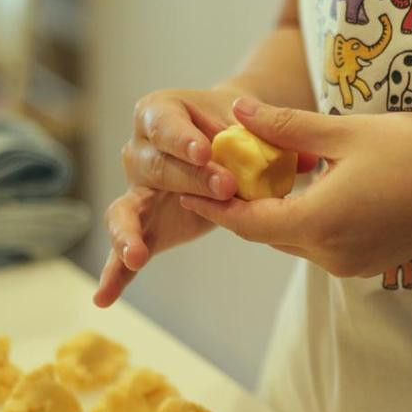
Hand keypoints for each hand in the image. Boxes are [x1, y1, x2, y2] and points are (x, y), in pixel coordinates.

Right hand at [95, 89, 318, 306]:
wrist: (222, 140)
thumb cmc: (235, 128)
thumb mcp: (250, 127)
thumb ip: (272, 140)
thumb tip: (305, 162)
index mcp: (159, 113)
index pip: (165, 125)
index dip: (183, 139)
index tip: (205, 151)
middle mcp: (140, 150)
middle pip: (156, 167)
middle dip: (189, 180)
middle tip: (226, 188)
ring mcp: (137, 189)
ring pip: (125, 209)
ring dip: (129, 232)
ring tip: (136, 254)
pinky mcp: (143, 223)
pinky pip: (124, 248)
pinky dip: (116, 273)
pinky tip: (106, 298)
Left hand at [178, 98, 411, 277]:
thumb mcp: (348, 132)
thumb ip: (287, 127)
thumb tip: (238, 111)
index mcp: (318, 224)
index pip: (246, 220)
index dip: (215, 201)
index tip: (191, 180)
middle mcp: (330, 255)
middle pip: (268, 231)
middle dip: (245, 200)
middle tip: (231, 162)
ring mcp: (352, 264)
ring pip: (295, 237)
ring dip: (278, 208)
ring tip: (269, 168)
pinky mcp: (370, 262)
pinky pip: (323, 241)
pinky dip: (308, 217)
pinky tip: (314, 185)